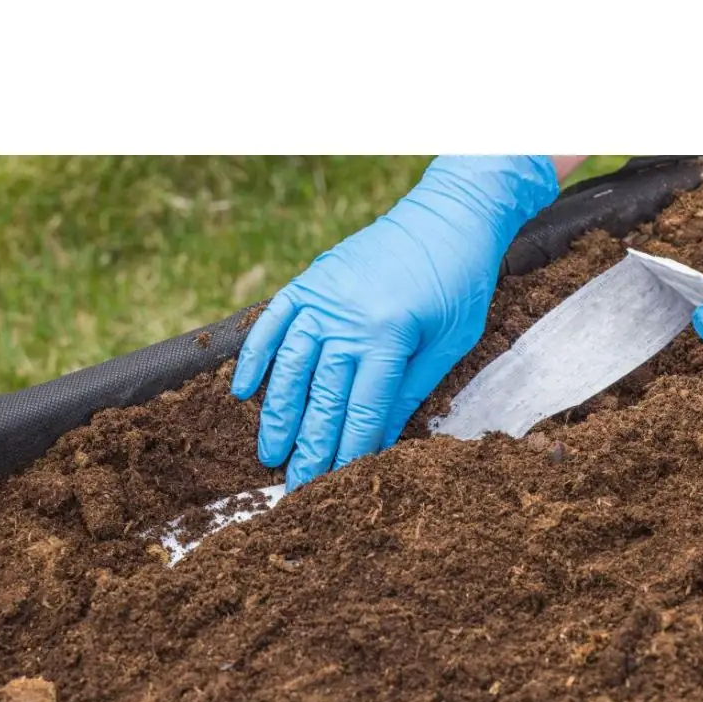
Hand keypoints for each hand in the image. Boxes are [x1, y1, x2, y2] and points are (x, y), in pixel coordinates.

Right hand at [231, 156, 559, 488]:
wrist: (449, 214)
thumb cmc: (459, 282)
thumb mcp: (449, 343)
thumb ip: (409, 390)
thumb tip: (378, 441)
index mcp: (390, 336)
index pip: (362, 410)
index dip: (347, 452)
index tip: (334, 485)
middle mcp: (349, 318)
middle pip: (322, 397)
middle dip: (309, 447)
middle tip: (294, 487)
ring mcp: (323, 297)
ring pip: (290, 367)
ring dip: (277, 414)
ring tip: (269, 453)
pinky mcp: (310, 281)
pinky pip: (273, 324)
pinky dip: (256, 357)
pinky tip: (243, 392)